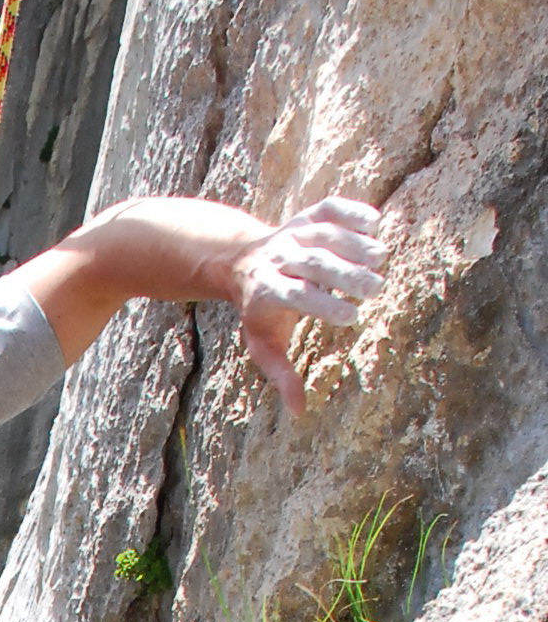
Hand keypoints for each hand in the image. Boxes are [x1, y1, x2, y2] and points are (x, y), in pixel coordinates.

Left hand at [234, 196, 386, 416]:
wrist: (241, 262)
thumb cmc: (260, 312)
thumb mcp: (263, 345)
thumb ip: (280, 376)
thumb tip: (299, 412)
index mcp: (267, 291)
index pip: (296, 296)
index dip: (323, 304)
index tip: (352, 317)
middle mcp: (279, 258)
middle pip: (313, 263)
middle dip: (344, 274)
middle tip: (375, 288)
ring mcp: (293, 233)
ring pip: (323, 234)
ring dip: (353, 243)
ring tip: (381, 258)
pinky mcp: (307, 215)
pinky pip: (329, 208)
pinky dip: (351, 211)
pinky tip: (375, 222)